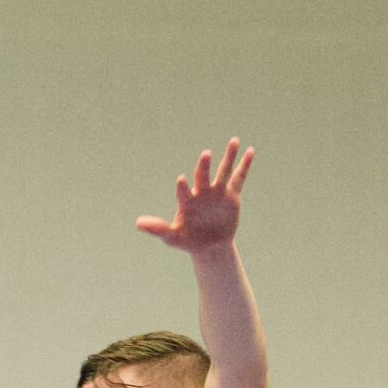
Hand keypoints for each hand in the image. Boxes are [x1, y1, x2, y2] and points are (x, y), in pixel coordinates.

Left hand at [137, 137, 252, 253]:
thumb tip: (137, 223)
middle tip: (206, 154)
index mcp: (186, 201)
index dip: (182, 187)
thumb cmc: (187, 241)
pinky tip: (250, 151)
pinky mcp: (231, 195)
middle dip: (204, 166)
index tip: (181, 180)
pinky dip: (245, 165)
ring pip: (223, 171)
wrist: (208, 246)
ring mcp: (217, 192)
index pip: (183, 192)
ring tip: (234, 140)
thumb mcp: (172, 237)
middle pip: (203, 175)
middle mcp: (201, 192)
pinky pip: (239, 178)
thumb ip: (158, 229)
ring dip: (228, 156)